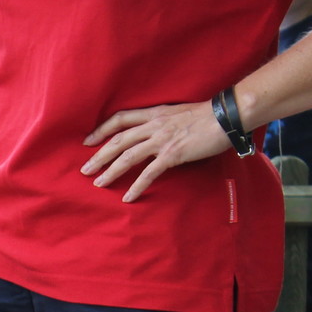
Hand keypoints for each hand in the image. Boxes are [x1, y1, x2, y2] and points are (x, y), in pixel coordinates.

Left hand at [82, 101, 231, 202]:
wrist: (227, 116)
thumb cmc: (209, 116)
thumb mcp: (179, 113)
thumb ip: (164, 122)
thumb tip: (155, 134)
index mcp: (155, 113)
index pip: (121, 119)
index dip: (102, 129)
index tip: (88, 141)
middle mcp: (155, 125)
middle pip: (119, 140)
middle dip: (99, 155)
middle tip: (84, 170)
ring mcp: (162, 140)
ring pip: (128, 156)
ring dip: (111, 171)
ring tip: (98, 183)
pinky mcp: (173, 154)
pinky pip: (149, 173)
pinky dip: (136, 186)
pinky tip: (127, 197)